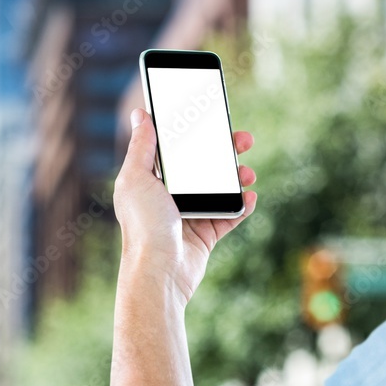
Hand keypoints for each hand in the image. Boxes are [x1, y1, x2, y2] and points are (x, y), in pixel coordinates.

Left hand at [113, 108, 257, 304]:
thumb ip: (141, 146)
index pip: (176, 149)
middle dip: (225, 151)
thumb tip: (140, 114)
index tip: (213, 118)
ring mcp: (190, 216)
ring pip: (220, 189)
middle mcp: (170, 197)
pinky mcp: (206, 235)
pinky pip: (230, 215)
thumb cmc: (143, 226)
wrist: (159, 271)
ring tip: (247, 173)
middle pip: (203, 166)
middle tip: (243, 140)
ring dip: (237, 177)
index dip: (194, 132)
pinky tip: (250, 196)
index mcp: (152, 180)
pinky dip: (242, 205)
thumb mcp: (135, 178)